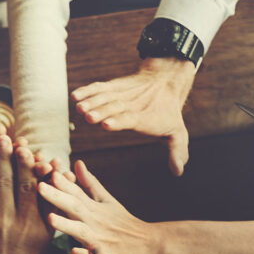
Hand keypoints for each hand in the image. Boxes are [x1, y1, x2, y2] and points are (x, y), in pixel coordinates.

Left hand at [0, 132, 49, 253]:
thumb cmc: (30, 248)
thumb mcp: (48, 229)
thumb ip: (53, 199)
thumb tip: (59, 168)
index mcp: (30, 222)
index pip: (28, 187)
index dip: (25, 165)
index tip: (24, 146)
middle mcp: (8, 222)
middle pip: (5, 183)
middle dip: (3, 157)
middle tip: (2, 135)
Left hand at [37, 160, 159, 253]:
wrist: (150, 245)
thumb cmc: (125, 223)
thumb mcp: (108, 201)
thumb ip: (90, 183)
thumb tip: (76, 163)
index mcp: (93, 208)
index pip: (75, 191)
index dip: (60, 181)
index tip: (46, 168)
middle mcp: (95, 221)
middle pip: (74, 207)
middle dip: (56, 197)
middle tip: (39, 186)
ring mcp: (100, 239)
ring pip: (81, 232)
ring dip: (66, 225)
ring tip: (50, 218)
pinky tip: (73, 253)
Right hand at [72, 57, 196, 175]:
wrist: (165, 82)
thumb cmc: (169, 114)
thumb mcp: (178, 133)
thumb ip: (177, 152)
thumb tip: (178, 171)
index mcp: (147, 117)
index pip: (132, 118)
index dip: (119, 121)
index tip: (106, 125)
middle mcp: (133, 104)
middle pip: (115, 107)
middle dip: (101, 112)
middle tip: (89, 118)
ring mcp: (122, 95)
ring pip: (106, 97)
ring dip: (92, 102)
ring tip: (79, 108)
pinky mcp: (114, 88)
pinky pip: (100, 88)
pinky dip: (88, 90)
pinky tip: (75, 96)